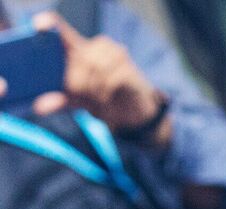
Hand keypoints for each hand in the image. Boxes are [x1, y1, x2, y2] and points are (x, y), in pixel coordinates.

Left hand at [30, 13, 168, 140]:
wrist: (133, 115)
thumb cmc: (102, 101)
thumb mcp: (76, 101)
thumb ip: (59, 101)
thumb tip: (39, 107)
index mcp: (80, 49)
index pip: (62, 30)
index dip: (51, 23)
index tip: (40, 26)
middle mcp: (97, 46)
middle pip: (80, 59)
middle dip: (77, 83)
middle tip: (82, 99)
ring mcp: (115, 54)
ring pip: (95, 68)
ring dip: (92, 90)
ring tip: (97, 100)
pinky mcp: (128, 68)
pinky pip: (109, 79)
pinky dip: (104, 93)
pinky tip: (106, 99)